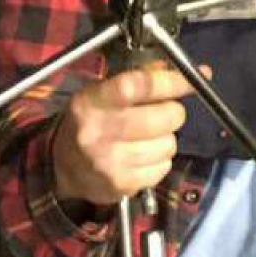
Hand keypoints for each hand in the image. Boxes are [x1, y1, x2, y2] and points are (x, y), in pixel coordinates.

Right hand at [52, 64, 202, 204]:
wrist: (63, 166)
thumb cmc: (91, 121)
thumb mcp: (104, 92)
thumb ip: (141, 78)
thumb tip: (182, 72)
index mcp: (94, 101)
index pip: (141, 85)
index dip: (172, 82)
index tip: (192, 81)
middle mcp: (99, 131)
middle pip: (163, 117)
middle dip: (173, 113)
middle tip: (164, 114)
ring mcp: (109, 161)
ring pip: (168, 144)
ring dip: (166, 139)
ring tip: (149, 138)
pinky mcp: (120, 185)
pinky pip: (163, 168)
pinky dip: (160, 161)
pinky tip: (144, 157)